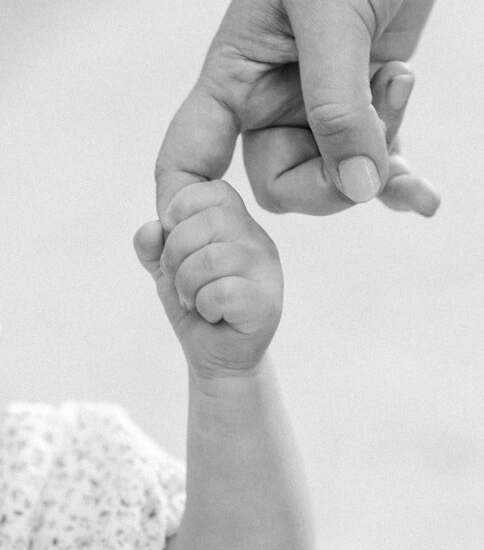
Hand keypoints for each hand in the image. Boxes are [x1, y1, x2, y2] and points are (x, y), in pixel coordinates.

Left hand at [134, 180, 282, 378]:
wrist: (217, 357)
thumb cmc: (196, 305)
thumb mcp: (167, 268)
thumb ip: (153, 244)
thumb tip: (151, 229)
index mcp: (238, 224)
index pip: (215, 191)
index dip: (182, 208)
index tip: (171, 236)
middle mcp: (258, 241)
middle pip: (209, 221)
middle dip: (176, 253)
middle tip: (180, 279)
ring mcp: (266, 272)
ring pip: (212, 258)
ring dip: (187, 284)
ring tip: (193, 299)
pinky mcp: (266, 304)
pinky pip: (222, 292)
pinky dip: (204, 305)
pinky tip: (212, 313)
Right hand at [155, 0, 449, 219]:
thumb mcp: (335, 15)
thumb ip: (340, 108)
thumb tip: (359, 193)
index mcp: (234, 75)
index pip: (190, 157)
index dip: (188, 206)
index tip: (209, 242)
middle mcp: (272, 96)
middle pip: (284, 186)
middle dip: (332, 184)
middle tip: (377, 147)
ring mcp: (322, 96)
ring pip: (339, 176)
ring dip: (378, 156)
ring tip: (401, 83)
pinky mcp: (370, 89)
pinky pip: (378, 154)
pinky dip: (399, 173)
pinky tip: (425, 197)